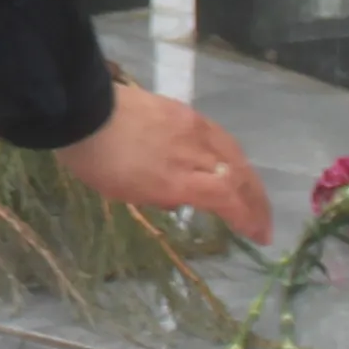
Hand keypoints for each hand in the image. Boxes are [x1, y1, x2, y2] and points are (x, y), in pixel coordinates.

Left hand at [55, 84, 272, 242]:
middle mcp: (193, 152)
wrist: (83, 111)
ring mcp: (192, 128)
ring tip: (254, 198)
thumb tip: (181, 199)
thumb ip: (160, 198)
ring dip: (249, 180)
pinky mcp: (186, 111)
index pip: (227, 198)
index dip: (248, 218)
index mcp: (176, 179)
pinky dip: (233, 157)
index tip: (259, 236)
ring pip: (234, 154)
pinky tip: (233, 165)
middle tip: (265, 223)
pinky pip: (220, 137)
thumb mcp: (126, 194)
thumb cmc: (96, 161)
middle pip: (239, 176)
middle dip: (257, 204)